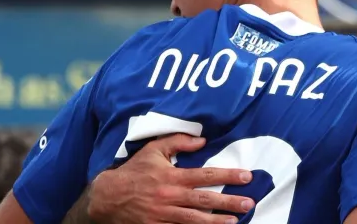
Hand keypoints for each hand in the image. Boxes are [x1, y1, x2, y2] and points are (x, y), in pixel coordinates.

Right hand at [88, 133, 254, 223]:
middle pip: (205, 200)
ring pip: (195, 220)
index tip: (246, 176)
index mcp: (172, 176)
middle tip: (249, 203)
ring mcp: (164, 215)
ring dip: (216, 222)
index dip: (228, 176)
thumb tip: (203, 140)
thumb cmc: (134, 171)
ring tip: (235, 222)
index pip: (206, 175)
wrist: (107, 197)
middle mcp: (170, 196)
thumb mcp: (153, 150)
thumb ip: (178, 142)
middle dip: (229, 202)